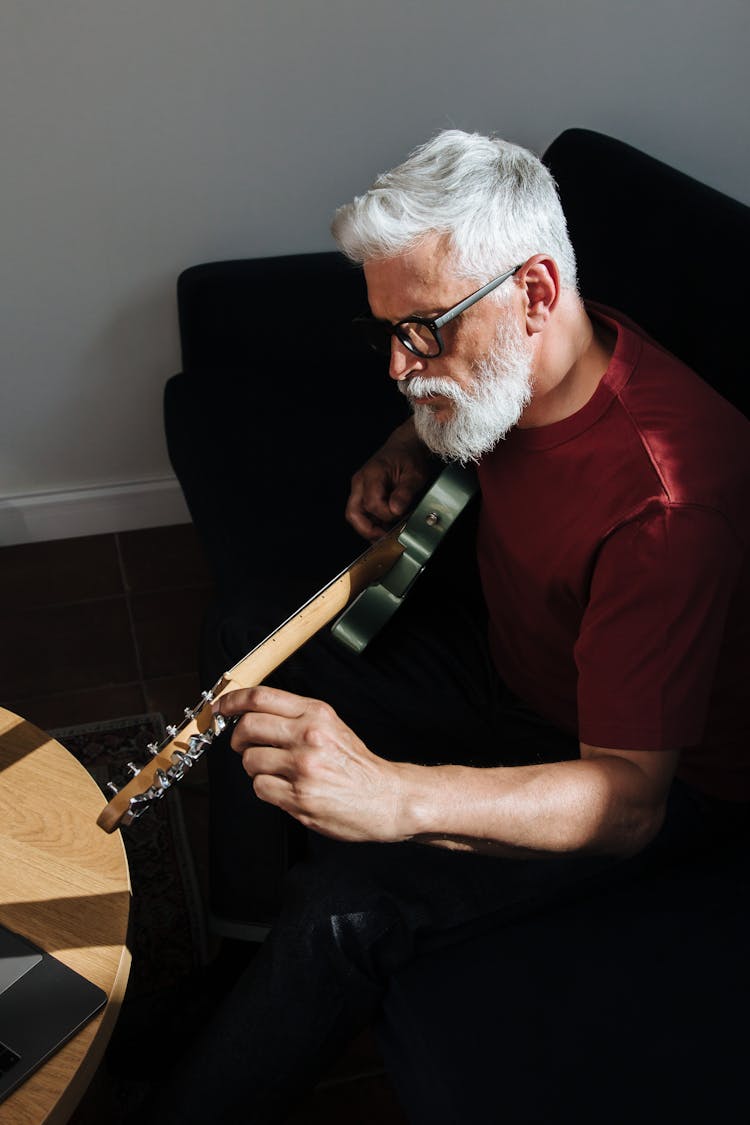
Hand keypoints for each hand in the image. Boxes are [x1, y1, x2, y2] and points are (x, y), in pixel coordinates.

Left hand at [215, 686, 409, 841]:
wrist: (387, 798)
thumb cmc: (357, 764)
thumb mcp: (331, 725)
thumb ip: (296, 716)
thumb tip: (251, 712)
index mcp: (316, 714)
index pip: (261, 697)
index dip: (232, 701)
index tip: (221, 707)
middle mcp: (308, 737)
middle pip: (248, 726)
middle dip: (237, 737)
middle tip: (242, 744)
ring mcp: (303, 768)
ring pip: (250, 760)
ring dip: (254, 767)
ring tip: (274, 770)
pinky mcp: (299, 797)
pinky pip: (260, 788)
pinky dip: (266, 788)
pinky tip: (284, 788)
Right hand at [345, 419, 435, 539]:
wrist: (405, 446)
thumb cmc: (409, 458)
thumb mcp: (415, 475)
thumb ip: (405, 493)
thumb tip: (396, 510)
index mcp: (372, 474)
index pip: (372, 504)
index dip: (386, 514)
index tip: (401, 514)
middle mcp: (360, 481)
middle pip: (353, 513)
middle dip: (368, 529)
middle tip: (385, 536)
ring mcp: (359, 487)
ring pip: (354, 515)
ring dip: (368, 527)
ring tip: (386, 532)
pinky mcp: (362, 493)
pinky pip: (361, 512)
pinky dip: (371, 522)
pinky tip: (384, 526)